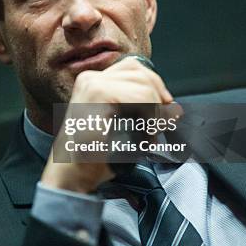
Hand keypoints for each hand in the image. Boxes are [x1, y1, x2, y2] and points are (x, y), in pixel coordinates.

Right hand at [41, 57, 173, 192]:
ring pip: (143, 84)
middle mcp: (91, 79)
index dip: (155, 86)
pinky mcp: (98, 94)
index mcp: (93, 82)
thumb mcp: (123, 129)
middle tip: (161, 124)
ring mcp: (93, 84)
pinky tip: (145, 135)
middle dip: (158, 97)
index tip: (164, 109)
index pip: (134, 68)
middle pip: (140, 72)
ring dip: (154, 110)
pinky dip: (149, 117)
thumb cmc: (92, 157)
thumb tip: (175, 108)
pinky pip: (140, 97)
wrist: (70, 176)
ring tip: (149, 134)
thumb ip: (145, 113)